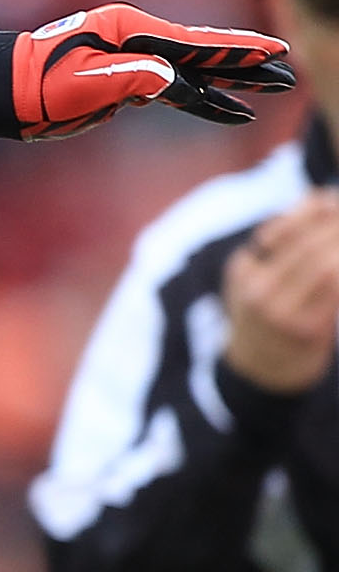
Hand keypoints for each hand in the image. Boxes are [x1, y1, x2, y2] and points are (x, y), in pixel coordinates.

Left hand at [0, 5, 294, 139]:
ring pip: (190, 74)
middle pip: (201, 53)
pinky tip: (224, 110)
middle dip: (244, 62)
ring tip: (267, 90)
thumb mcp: (86, 83)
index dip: (235, 50)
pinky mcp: (121, 84)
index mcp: (130, 31)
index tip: (271, 52)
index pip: (194, 43)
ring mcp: (130, 62)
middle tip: (283, 67)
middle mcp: (135, 42)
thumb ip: (136, 79)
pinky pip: (170, 92)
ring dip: (228, 84)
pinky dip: (199, 100)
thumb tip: (177, 84)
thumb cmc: (36, 85)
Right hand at [224, 193, 338, 396]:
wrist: (261, 372)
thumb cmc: (268, 315)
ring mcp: (278, 312)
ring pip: (325, 263)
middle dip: (338, 225)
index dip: (318, 208)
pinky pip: (336, 290)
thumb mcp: (257, 277)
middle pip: (307, 243)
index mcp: (242, 270)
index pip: (285, 226)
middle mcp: (255, 290)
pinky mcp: (306, 330)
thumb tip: (321, 200)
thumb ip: (280, 241)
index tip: (335, 201)